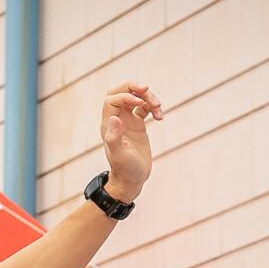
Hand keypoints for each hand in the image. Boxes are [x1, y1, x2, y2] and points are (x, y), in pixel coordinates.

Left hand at [100, 81, 164, 199]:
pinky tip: (160, 116)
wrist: (131, 180)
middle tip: (146, 88)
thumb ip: (114, 137)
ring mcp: (127, 122)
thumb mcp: (120, 155)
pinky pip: (144, 108)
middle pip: (120, 92)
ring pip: (134, 98)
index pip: (112, 99)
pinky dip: (153, 107)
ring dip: (147, 97)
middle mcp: (116, 120)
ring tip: (158, 109)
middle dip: (133, 86)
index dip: (126, 96)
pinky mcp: (137, 125)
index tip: (140, 103)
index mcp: (108, 124)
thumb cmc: (125, 170)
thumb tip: (114, 118)